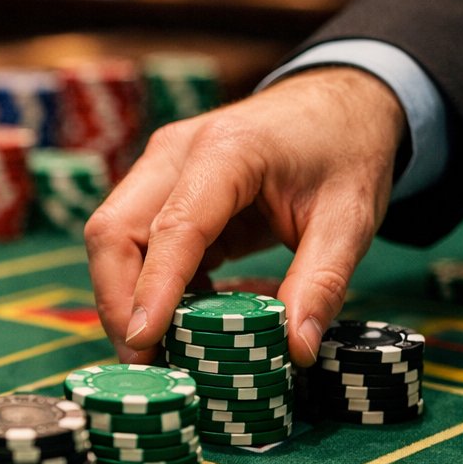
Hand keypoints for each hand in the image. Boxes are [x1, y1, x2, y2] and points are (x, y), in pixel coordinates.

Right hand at [83, 68, 407, 367]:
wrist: (339, 102)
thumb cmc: (346, 151)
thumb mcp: (352, 217)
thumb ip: (322, 282)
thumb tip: (296, 350)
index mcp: (227, 150)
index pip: (172, 228)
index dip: (152, 289)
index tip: (144, 342)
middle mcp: (175, 153)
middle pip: (113, 232)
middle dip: (117, 302)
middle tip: (143, 362)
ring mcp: (159, 168)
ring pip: (110, 238)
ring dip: (122, 297)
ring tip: (155, 351)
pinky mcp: (158, 189)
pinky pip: (132, 242)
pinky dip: (144, 285)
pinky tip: (178, 320)